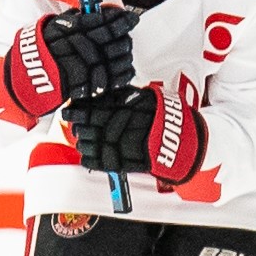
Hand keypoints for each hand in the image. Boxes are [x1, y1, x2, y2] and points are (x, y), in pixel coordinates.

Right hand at [0, 4, 139, 121]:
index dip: (120, 19)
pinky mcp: (84, 85)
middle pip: (110, 39)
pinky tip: (127, 68)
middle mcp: (75, 46)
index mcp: (68, 29)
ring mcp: (80, 66)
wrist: (28, 76)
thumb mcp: (55, 26)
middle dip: (122, 36)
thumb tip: (100, 9)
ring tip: (126, 50)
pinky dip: (121, 74)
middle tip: (128, 33)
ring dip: (123, 54)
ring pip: (112, 59)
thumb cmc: (43, 48)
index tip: (130, 18)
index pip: (101, 21)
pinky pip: (110, 79)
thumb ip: (76, 18)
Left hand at [69, 82, 203, 186]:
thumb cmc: (165, 117)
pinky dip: (92, 160)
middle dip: (80, 125)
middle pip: (94, 126)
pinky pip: (105, 163)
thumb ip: (124, 96)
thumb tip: (100, 92)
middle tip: (72, 123)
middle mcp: (127, 126)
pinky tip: (86, 156)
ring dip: (84, 142)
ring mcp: (127, 146)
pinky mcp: (130, 163)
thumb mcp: (146, 97)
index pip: (96, 108)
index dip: (79, 110)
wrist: (186, 140)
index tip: (69, 109)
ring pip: (97, 144)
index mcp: (129, 108)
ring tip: (80, 138)